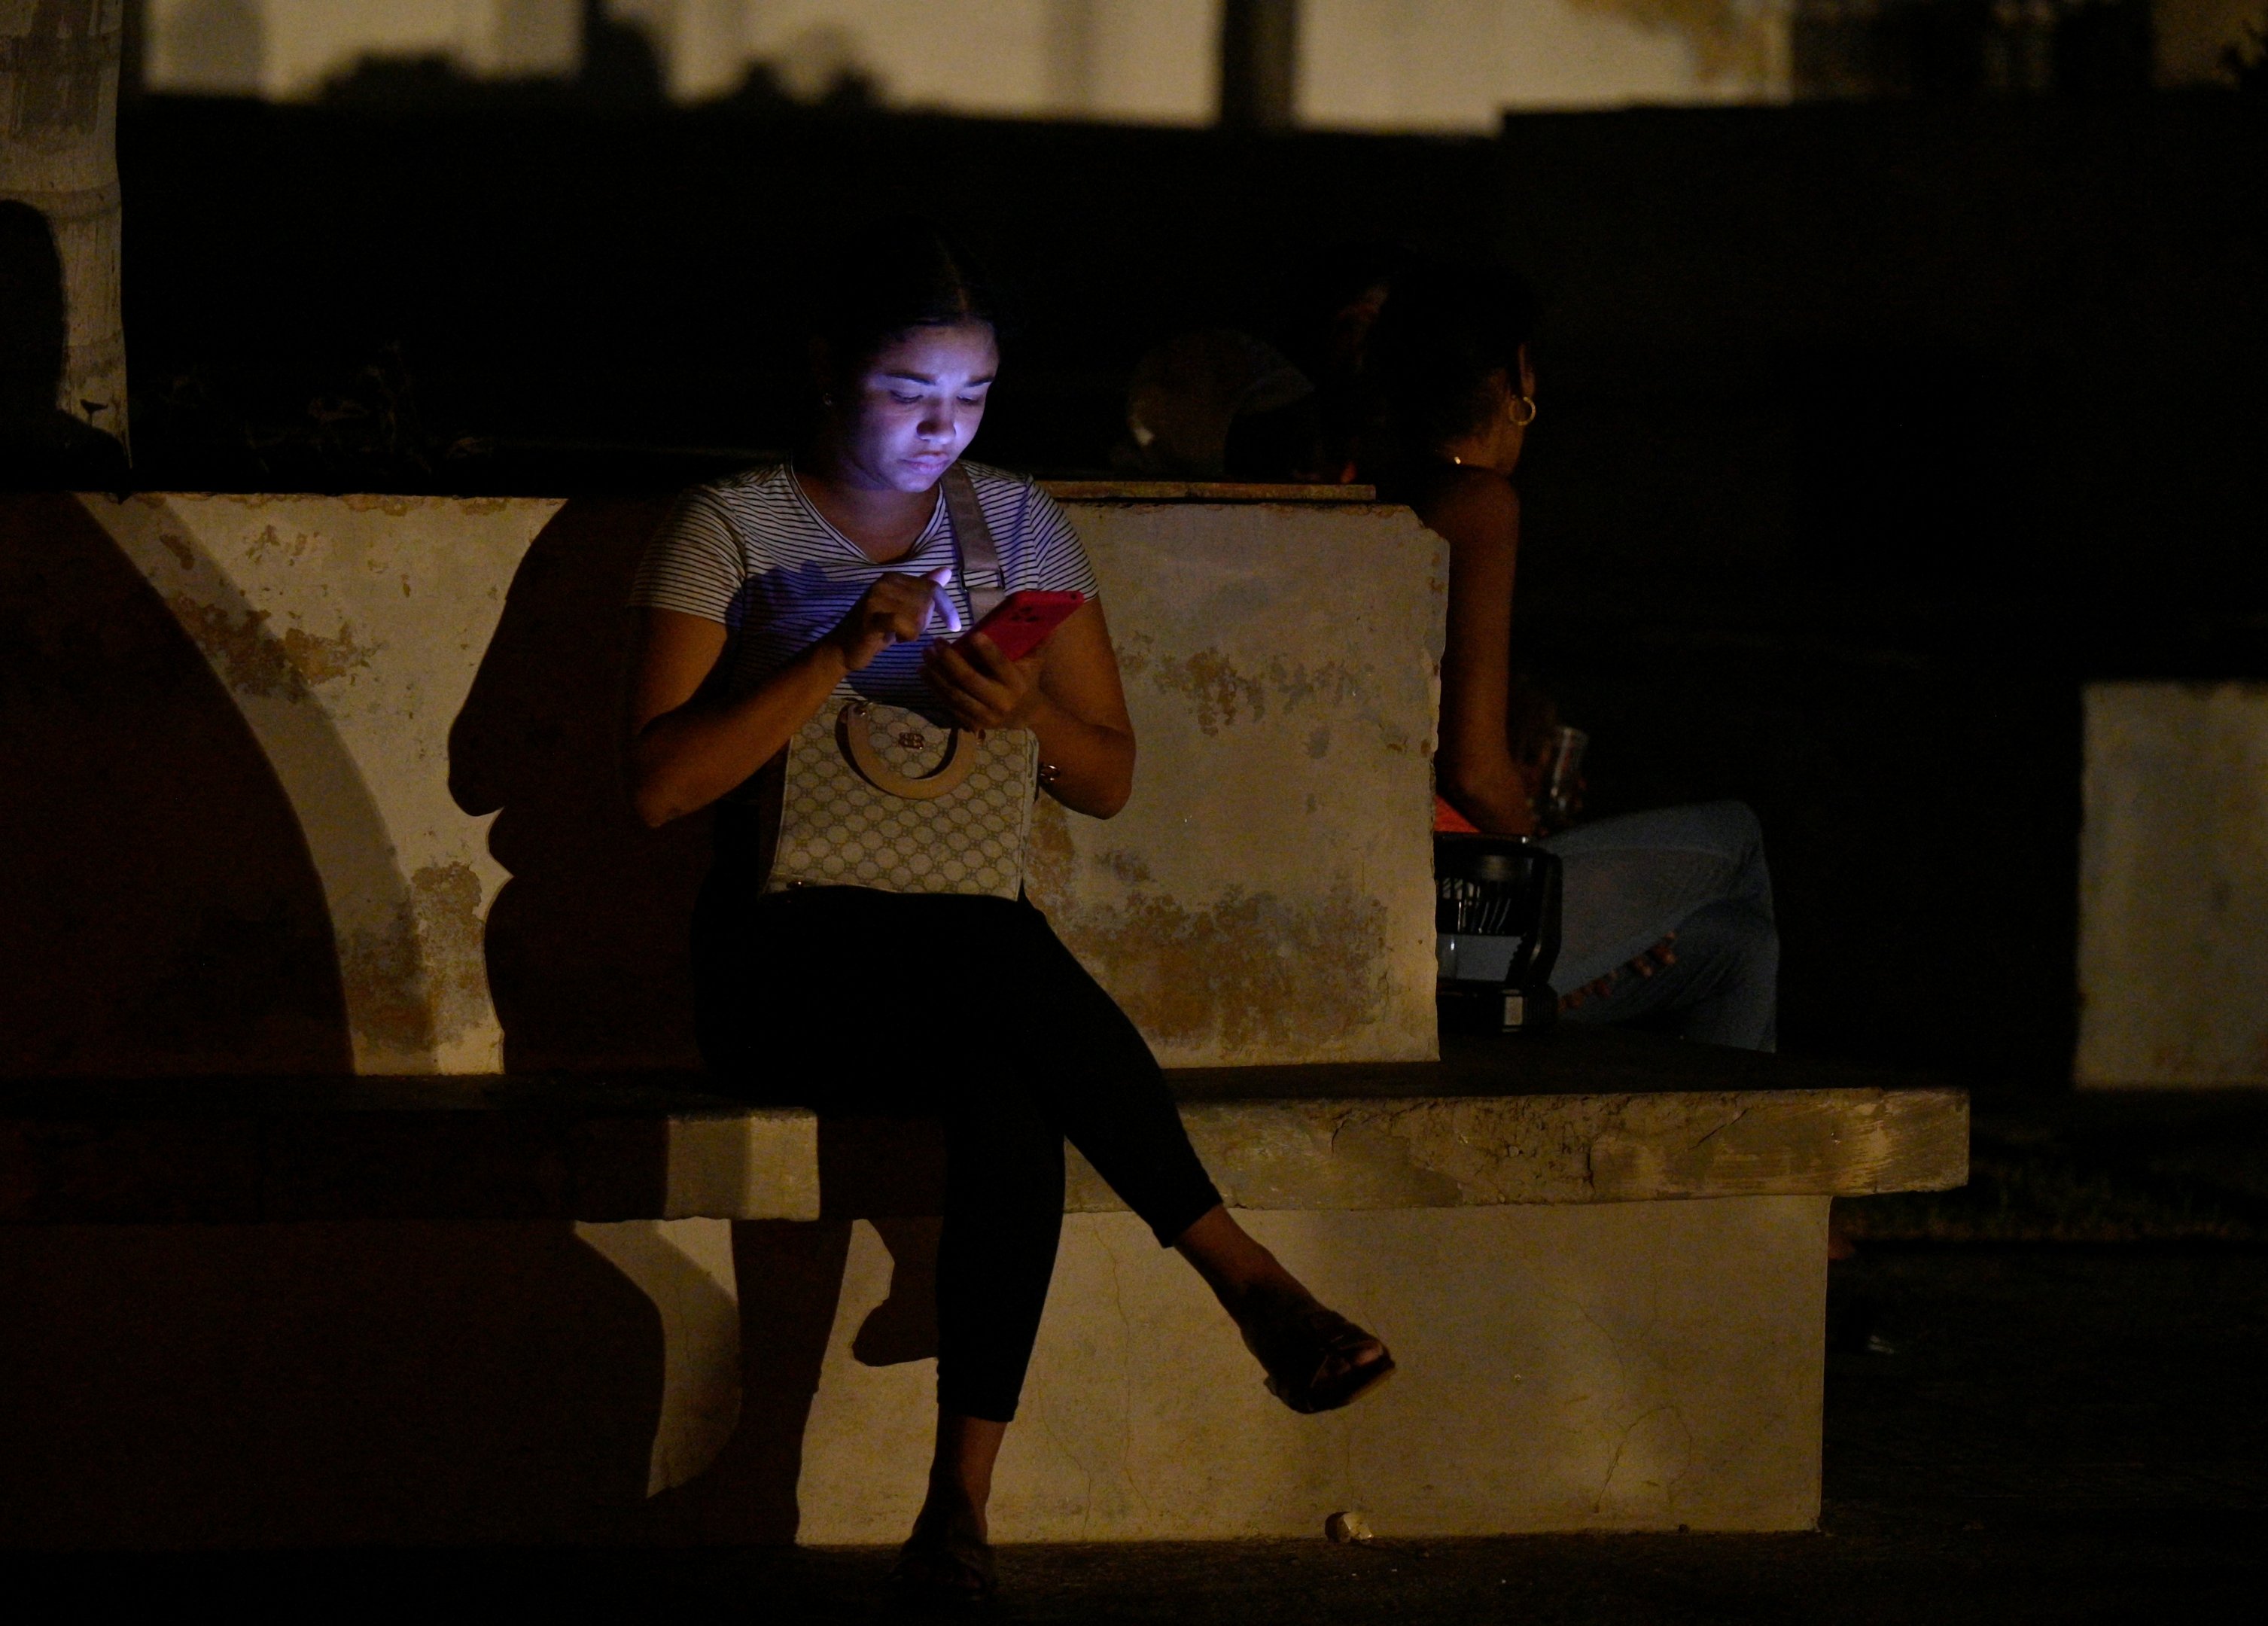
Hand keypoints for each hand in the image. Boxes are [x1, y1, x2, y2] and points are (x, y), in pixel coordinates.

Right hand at [826, 567, 959, 671]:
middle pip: (927, 602)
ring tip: (900, 634)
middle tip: (907, 630)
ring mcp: (875, 599)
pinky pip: (904, 623)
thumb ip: (923, 589)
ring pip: (918, 613)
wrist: (843, 648)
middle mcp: (884, 583)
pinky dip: (907, 635)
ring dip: (915, 631)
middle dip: (924, 622)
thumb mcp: (903, 607)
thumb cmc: (876, 629)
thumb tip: (946, 571)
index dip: (947, 608)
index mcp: (892, 578)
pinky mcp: (871, 618)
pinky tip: (897, 639)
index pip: (932, 587)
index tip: (954, 626)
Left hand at [923, 631, 1043, 730]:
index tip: (973, 634)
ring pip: (955, 693)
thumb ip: (1037, 640)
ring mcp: (985, 714)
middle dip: (949, 660)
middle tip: (936, 642)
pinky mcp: (973, 722)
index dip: (987, 651)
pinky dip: (934, 688)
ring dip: (936, 674)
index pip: (1000, 665)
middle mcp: (1000, 700)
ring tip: (925, 655)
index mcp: (1016, 683)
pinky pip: (949, 704)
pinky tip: (924, 673)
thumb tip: (1039, 613)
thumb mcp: (1035, 661)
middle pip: (969, 679)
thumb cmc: (1028, 680)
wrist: (1027, 715)